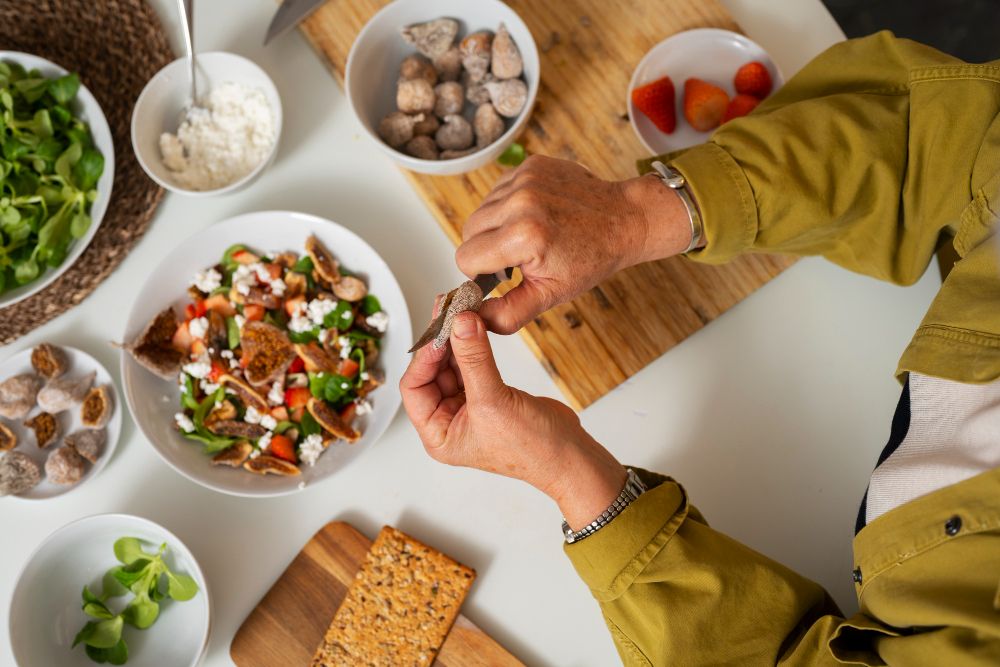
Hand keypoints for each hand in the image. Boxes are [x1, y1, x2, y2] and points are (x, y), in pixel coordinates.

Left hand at [400, 309, 626, 528]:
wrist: (568, 455)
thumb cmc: (531, 448)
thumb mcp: (494, 401)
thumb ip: (474, 359)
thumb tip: (459, 324)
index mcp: (438, 434)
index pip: (414, 388)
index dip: (424, 358)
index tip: (440, 332)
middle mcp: (448, 421)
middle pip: (432, 373)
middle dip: (441, 344)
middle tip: (449, 313)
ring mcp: (469, 408)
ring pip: (452, 366)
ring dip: (457, 342)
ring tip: (461, 314)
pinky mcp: (488, 396)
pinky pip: (472, 365)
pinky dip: (473, 347)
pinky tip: (476, 328)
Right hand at [456, 155, 691, 333]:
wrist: (623, 220)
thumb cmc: (590, 258)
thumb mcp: (549, 295)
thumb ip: (508, 313)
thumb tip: (474, 318)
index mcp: (524, 236)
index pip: (465, 257)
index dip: (481, 272)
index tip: (504, 273)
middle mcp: (520, 201)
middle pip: (468, 232)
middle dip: (486, 248)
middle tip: (518, 257)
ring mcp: (525, 178)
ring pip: (481, 210)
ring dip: (496, 226)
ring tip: (529, 235)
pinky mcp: (530, 165)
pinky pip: (498, 191)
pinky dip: (508, 206)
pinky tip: (534, 215)